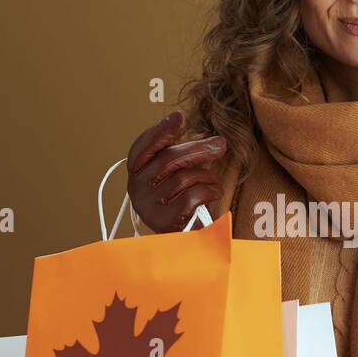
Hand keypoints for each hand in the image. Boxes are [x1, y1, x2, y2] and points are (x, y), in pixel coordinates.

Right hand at [126, 110, 226, 232]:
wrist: (184, 239)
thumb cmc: (180, 201)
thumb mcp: (176, 174)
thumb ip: (182, 155)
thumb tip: (213, 141)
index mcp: (137, 172)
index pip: (142, 147)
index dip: (161, 131)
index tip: (180, 117)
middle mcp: (137, 188)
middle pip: (168, 159)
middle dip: (198, 149)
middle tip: (220, 145)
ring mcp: (149, 205)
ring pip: (184, 177)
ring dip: (207, 176)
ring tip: (214, 181)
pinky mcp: (165, 220)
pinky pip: (193, 195)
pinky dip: (209, 191)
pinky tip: (213, 193)